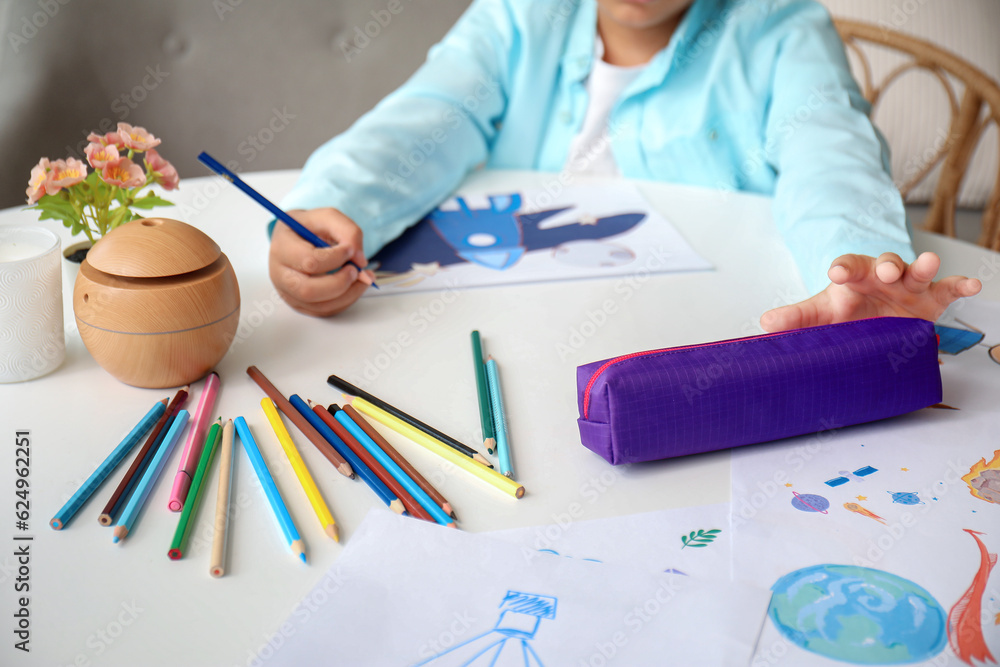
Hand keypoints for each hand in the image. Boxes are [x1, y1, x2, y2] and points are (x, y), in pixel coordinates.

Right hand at [268, 208, 374, 316]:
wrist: (299, 237)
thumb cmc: (311, 227)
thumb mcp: (329, 217)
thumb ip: (348, 231)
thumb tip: (360, 260)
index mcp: (282, 246)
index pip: (308, 261)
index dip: (335, 258)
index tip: (350, 250)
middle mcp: (279, 273)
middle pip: (308, 290)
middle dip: (340, 282)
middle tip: (356, 270)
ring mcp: (287, 292)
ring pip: (319, 305)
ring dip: (348, 294)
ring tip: (363, 277)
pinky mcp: (299, 304)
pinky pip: (325, 311)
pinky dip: (346, 301)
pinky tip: (354, 286)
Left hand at [760, 252, 981, 331]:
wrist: (874, 318)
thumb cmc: (847, 311)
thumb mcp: (821, 315)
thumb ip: (796, 319)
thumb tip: (765, 325)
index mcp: (853, 277)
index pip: (848, 265)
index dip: (844, 266)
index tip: (837, 271)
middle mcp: (883, 276)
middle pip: (886, 263)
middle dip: (887, 265)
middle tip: (887, 271)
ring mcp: (909, 286)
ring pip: (917, 271)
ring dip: (923, 266)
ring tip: (929, 263)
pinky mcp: (931, 299)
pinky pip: (948, 289)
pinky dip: (960, 285)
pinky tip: (971, 286)